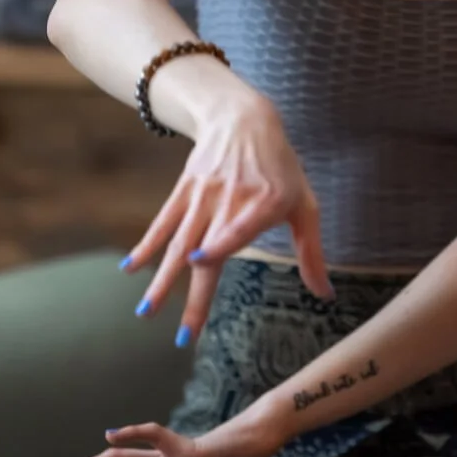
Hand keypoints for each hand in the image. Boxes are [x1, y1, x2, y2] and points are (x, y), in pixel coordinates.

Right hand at [124, 94, 333, 343]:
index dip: (219, 241)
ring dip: (161, 279)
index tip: (201, 260)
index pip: (238, 225)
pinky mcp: (185, 190)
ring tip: (145, 312)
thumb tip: (326, 295)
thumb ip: (311, 253)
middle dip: (193, 297)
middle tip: (184, 337)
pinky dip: (147, 245)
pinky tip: (130, 268)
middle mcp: (230, 201)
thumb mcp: (304, 204)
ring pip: (179, 243)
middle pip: (207, 253)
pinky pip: (163, 222)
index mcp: (264, 203)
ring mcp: (204, 196)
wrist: (243, 119)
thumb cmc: (280, 168)